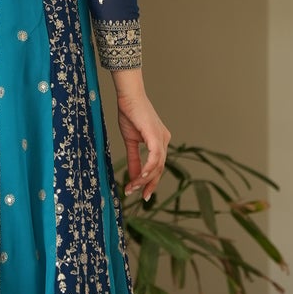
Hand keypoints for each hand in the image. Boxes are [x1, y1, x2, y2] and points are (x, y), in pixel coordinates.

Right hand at [116, 83, 170, 203]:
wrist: (128, 97)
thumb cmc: (129, 114)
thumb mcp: (130, 141)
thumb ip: (134, 160)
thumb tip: (133, 177)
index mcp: (160, 141)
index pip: (157, 166)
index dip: (149, 181)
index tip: (140, 193)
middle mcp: (164, 140)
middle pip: (159, 169)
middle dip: (149, 184)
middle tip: (139, 196)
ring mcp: (162, 138)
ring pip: (157, 165)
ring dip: (144, 178)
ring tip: (133, 187)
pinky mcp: (156, 135)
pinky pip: (155, 156)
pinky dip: (148, 168)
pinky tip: (140, 176)